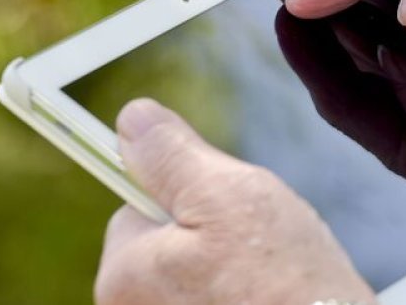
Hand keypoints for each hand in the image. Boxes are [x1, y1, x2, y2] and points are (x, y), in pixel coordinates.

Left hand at [94, 99, 374, 304]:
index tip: (229, 212)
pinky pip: (214, 302)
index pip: (139, 208)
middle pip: (166, 248)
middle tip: (260, 247)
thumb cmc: (284, 283)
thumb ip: (172, 155)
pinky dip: (240, 300)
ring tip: (273, 278)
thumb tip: (132, 118)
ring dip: (229, 272)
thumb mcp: (229, 194)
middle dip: (210, 238)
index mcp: (122, 275)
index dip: (191, 197)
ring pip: (194, 279)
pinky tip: (271, 301)